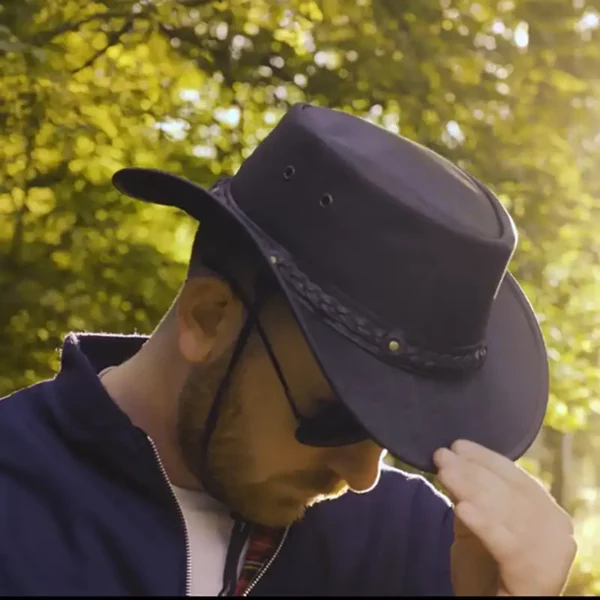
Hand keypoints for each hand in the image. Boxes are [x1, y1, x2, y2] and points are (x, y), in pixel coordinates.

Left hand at [433, 440, 576, 595]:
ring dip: (472, 488)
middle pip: (512, 493)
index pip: (517, 479)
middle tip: (442, 456)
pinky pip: (509, 544)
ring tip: (445, 474)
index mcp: (548, 516)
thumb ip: (470, 497)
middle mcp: (558, 532)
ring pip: (508, 513)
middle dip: (473, 470)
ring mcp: (552, 555)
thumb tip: (451, 463)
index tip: (458, 445)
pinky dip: (485, 523)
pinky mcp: (537, 577)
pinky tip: (462, 508)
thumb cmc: (487, 571)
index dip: (487, 459)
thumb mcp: (476, 526)